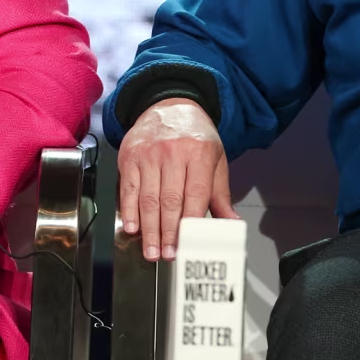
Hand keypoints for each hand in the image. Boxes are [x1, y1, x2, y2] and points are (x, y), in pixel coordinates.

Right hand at [117, 98, 238, 260]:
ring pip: (148, 198)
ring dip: (149, 229)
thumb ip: (220, 193)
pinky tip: (132, 228)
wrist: (171, 105)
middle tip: (168, 255)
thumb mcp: (215, 159)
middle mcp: (174, 152)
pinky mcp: (130, 156)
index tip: (187, 244)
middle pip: (169, 199)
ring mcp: (149, 154)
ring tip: (152, 250)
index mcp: (199, 153)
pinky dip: (129, 211)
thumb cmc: (196, 137)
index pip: (195, 193)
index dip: (189, 222)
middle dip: (168, 232)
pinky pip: (129, 188)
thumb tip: (231, 222)